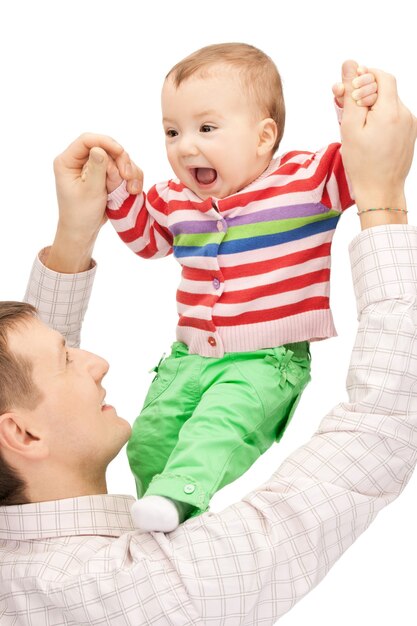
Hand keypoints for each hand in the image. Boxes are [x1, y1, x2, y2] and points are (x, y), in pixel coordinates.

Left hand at [47, 133, 141, 271]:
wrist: (83, 232)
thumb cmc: (81, 214)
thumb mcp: (89, 192)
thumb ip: (96, 169)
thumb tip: (99, 149)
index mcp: (67, 162)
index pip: (86, 140)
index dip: (105, 142)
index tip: (121, 153)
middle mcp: (80, 161)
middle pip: (106, 148)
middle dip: (121, 161)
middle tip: (127, 177)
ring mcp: (94, 169)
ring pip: (118, 159)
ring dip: (129, 172)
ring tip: (131, 190)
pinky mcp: (105, 176)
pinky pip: (122, 170)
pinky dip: (130, 179)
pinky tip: (132, 191)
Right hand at [340, 60, 416, 227]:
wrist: (380, 191)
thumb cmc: (362, 163)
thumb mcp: (350, 127)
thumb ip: (351, 94)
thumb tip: (350, 65)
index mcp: (390, 111)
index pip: (382, 76)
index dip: (365, 77)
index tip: (349, 91)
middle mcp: (405, 114)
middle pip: (386, 89)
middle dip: (365, 92)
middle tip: (346, 107)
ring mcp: (410, 125)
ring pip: (389, 104)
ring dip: (371, 107)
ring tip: (356, 126)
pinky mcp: (410, 134)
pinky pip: (394, 117)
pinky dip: (380, 119)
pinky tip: (368, 135)